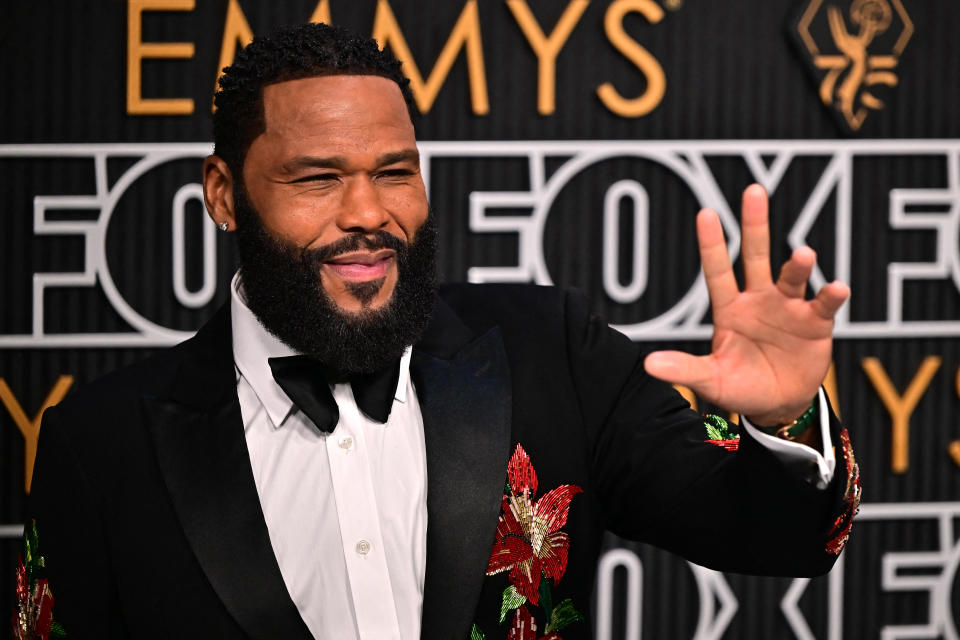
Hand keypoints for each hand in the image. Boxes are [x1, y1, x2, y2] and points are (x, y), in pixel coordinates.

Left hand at [643, 184, 849, 425]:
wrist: (778, 405)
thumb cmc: (741, 386)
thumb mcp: (711, 379)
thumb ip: (684, 369)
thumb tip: (649, 364)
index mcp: (729, 308)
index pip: (717, 272)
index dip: (712, 245)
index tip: (706, 213)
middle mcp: (759, 299)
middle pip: (755, 256)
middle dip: (754, 224)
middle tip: (753, 191)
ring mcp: (788, 308)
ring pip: (792, 277)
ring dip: (798, 265)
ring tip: (803, 254)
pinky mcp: (815, 323)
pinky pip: (824, 305)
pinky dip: (831, 296)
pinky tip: (836, 288)